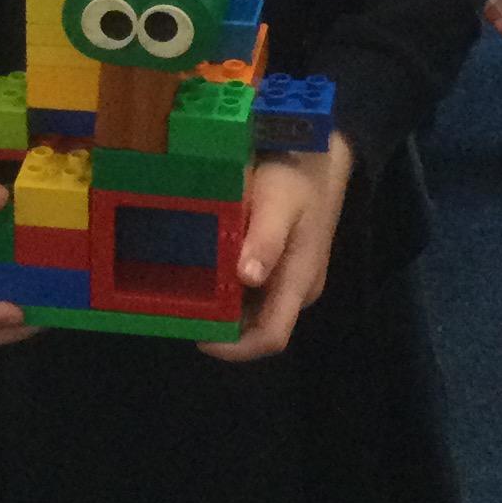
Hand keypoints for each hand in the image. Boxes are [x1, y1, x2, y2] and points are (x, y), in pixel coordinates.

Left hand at [203, 132, 352, 362]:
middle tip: (181, 306)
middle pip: (257, 329)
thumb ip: (265, 238)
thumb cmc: (297, 176)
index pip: (270, 337)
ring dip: (222, 309)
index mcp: (300, 281)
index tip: (196, 333)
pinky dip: (228, 290)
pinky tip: (205, 272)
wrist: (320, 155)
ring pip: (253, 312)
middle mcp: (298, 290)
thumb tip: (247, 277)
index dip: (233, 347)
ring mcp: (293, 281)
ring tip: (186, 290)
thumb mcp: (278, 201)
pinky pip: (254, 293)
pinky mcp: (284, 268)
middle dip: (220, 327)